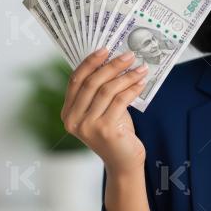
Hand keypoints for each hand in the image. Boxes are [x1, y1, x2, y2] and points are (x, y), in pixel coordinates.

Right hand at [61, 48, 148, 176]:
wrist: (124, 162)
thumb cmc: (115, 133)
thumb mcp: (103, 111)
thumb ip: (101, 92)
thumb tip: (115, 62)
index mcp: (68, 112)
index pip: (76, 80)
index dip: (90, 62)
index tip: (105, 49)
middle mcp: (74, 120)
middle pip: (91, 83)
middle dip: (112, 66)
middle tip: (129, 55)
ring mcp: (88, 126)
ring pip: (107, 90)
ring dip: (126, 76)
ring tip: (141, 68)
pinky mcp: (106, 130)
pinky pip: (121, 101)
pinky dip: (132, 88)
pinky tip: (142, 83)